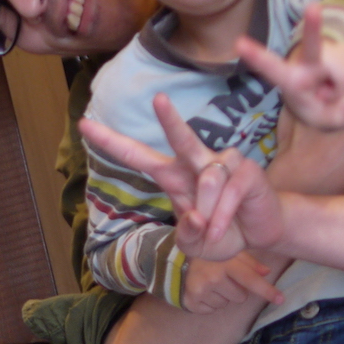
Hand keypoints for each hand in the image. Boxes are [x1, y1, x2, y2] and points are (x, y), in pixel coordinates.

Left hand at [81, 95, 285, 259]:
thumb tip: (196, 217)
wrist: (259, 234)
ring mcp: (223, 164)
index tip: (84, 125)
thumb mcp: (195, 245)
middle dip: (170, 118)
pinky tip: (223, 229)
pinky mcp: (247, 171)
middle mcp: (196, 163)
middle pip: (180, 137)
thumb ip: (188, 235)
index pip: (138, 156)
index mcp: (173, 177)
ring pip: (208, 180)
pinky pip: (229, 191)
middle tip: (159, 98)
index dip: (111, 142)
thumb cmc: (221, 233)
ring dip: (208, 212)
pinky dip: (222, 217)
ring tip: (213, 230)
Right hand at [181, 253, 282, 314]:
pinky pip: (212, 309)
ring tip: (210, 283)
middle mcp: (214, 278)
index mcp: (226, 263)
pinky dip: (209, 302)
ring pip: (226, 304)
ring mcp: (202, 291)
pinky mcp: (192, 302)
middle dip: (235, 290)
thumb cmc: (207, 256)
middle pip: (241, 296)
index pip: (251, 280)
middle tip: (222, 278)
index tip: (280, 300)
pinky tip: (202, 291)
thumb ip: (249, 262)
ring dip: (222, 296)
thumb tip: (266, 272)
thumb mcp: (228, 253)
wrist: (173, 260)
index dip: (267, 291)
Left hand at [236, 1, 343, 130]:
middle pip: (313, 46)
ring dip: (342, 94)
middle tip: (313, 7)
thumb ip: (337, 116)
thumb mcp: (325, 121)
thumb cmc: (318, 109)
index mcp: (290, 79)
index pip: (271, 68)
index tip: (239, 42)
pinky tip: (340, 88)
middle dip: (314, 26)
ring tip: (330, 94)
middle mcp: (308, 63)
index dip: (256, 56)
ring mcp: (329, 57)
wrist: (332, 99)